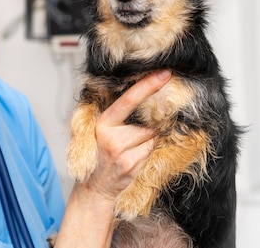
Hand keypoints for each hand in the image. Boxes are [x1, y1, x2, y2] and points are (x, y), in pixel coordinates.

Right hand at [85, 70, 171, 200]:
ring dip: (151, 137)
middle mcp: (110, 136)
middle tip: (149, 121)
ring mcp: (121, 153)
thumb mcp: (101, 128)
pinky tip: (136, 155)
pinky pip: (151, 150)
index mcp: (103, 122)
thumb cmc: (101, 153)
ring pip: (152, 136)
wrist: (95, 187)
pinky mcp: (131, 166)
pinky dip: (149, 150)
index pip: (128, 100)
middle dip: (153, 121)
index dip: (148, 85)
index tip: (164, 74)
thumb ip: (117, 113)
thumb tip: (144, 92)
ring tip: (133, 145)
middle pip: (147, 121)